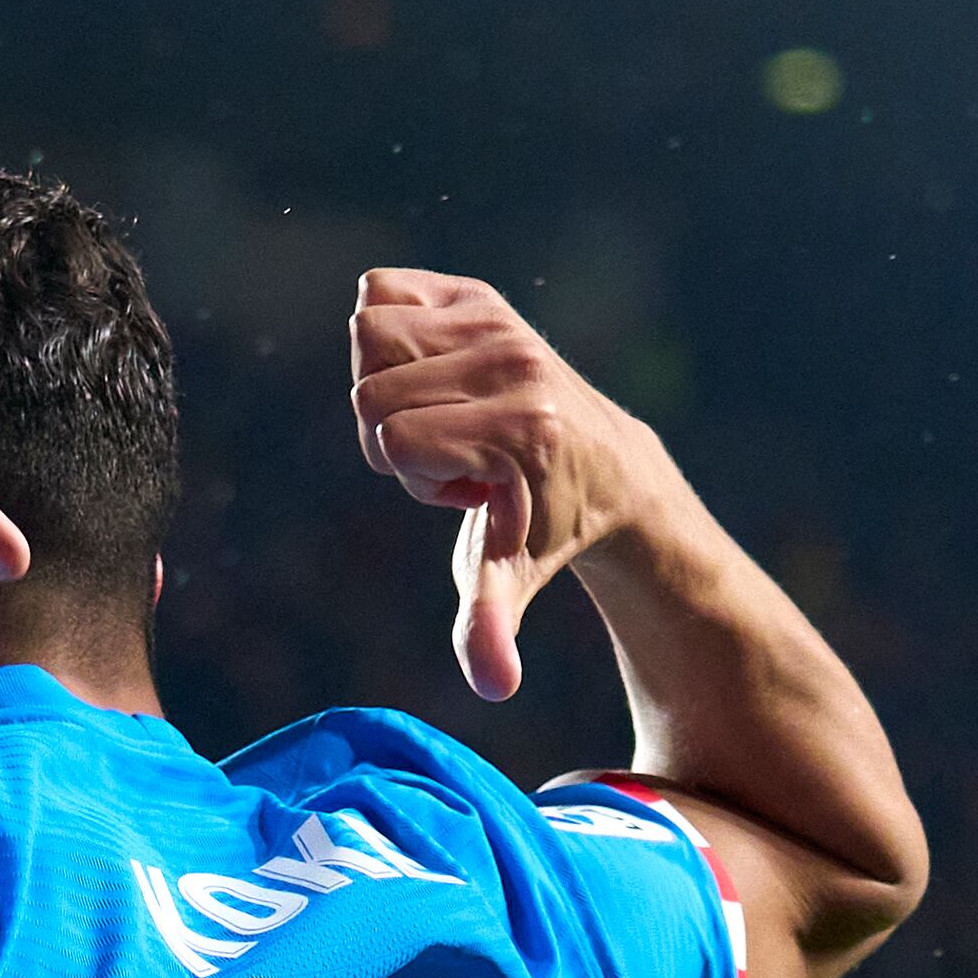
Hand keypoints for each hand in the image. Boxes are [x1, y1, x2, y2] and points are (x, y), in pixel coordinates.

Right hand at [348, 268, 661, 704]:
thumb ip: (490, 626)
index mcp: (519, 430)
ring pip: (370, 336)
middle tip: (452, 455)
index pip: (392, 438)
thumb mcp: (511, 579)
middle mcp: (514, 364)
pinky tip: (432, 374)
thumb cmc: (546, 528)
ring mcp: (499, 321)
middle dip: (391, 432)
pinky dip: (388, 331)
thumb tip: (495, 686)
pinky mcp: (481, 293)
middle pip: (371, 390)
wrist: (607, 462)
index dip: (407, 474)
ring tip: (446, 417)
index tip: (463, 488)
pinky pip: (381, 291)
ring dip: (390, 385)